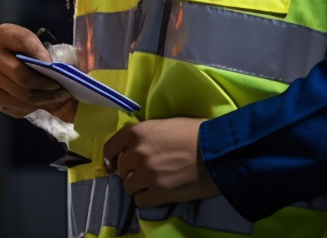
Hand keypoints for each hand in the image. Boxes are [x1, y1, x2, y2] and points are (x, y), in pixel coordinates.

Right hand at [0, 24, 77, 121]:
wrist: (16, 62)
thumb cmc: (34, 53)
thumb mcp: (41, 45)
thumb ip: (49, 52)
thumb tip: (62, 68)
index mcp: (5, 34)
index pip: (22, 39)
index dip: (37, 51)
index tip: (51, 64)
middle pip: (20, 74)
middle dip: (45, 84)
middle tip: (62, 88)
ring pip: (20, 94)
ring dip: (43, 99)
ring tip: (58, 97)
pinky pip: (16, 106)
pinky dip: (33, 106)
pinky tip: (42, 101)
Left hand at [103, 118, 218, 207]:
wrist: (216, 150)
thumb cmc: (194, 132)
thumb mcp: (163, 125)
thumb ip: (144, 135)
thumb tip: (132, 146)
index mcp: (136, 133)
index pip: (110, 148)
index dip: (111, 157)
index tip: (114, 163)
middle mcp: (136, 153)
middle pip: (120, 169)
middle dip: (130, 171)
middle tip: (144, 172)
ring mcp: (146, 174)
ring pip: (128, 187)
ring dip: (138, 186)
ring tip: (152, 184)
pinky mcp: (159, 192)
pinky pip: (140, 201)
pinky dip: (146, 199)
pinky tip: (157, 193)